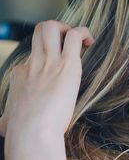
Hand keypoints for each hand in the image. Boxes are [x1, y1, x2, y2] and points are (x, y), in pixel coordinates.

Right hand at [0, 21, 93, 137]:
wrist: (31, 132)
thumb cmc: (20, 131)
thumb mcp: (5, 119)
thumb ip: (5, 117)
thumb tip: (2, 125)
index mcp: (20, 73)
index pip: (34, 55)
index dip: (48, 57)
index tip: (58, 70)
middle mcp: (33, 63)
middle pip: (40, 30)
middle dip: (56, 29)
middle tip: (68, 42)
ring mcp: (48, 62)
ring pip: (52, 27)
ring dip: (69, 28)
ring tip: (81, 41)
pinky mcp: (67, 65)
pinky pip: (74, 36)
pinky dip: (84, 33)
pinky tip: (89, 42)